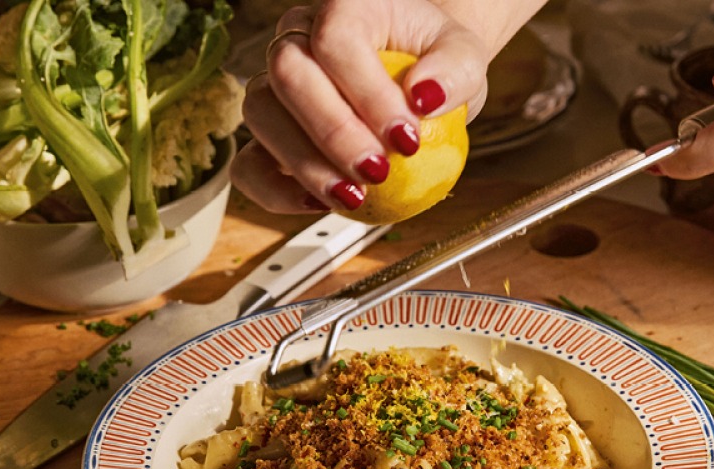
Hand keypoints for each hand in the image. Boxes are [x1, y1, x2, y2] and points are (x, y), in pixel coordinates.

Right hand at [229, 0, 490, 214]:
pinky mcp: (269, 134)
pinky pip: (249, 163)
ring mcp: (275, 85)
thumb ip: (455, 70)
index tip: (408, 140)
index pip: (336, 41)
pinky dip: (276, 190)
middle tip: (378, 172)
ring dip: (305, 164)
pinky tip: (320, 204)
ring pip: (261, 115)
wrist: (416, 80)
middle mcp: (297, 38)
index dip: (367, 94)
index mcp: (343, 8)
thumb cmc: (434, 63)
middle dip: (332, 133)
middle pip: (288, 76)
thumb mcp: (464, 57)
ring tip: (353, 196)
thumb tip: (425, 97)